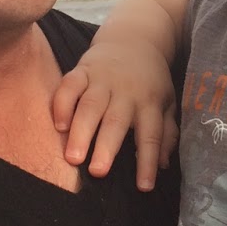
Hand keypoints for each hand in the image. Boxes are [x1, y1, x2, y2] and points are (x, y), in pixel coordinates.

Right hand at [50, 38, 177, 189]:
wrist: (133, 38)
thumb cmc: (150, 81)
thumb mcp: (167, 103)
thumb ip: (166, 133)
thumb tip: (164, 166)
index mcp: (149, 103)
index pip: (151, 136)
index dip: (147, 161)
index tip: (144, 187)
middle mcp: (126, 92)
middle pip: (116, 121)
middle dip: (106, 146)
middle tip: (97, 172)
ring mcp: (102, 80)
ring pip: (90, 105)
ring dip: (81, 131)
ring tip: (72, 157)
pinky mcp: (82, 70)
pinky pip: (69, 85)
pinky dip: (62, 103)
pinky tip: (59, 125)